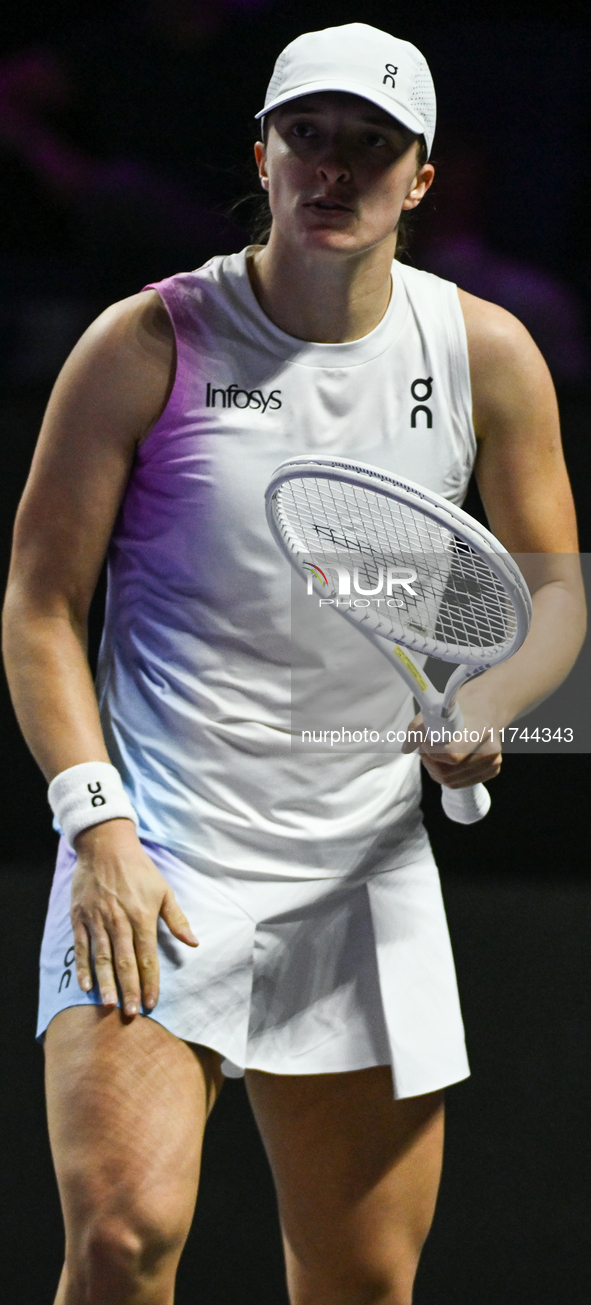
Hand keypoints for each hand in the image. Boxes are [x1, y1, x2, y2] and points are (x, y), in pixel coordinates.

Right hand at [71, 819, 197, 1016]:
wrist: (106, 845)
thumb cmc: (139, 869)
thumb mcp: (164, 890)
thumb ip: (177, 919)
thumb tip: (194, 942)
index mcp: (142, 917)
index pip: (147, 957)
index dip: (149, 982)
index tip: (151, 1004)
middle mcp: (119, 922)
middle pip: (125, 962)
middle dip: (128, 990)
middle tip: (130, 1015)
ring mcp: (97, 920)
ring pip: (102, 958)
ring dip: (106, 983)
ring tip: (109, 1006)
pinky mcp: (80, 917)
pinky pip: (81, 947)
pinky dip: (82, 967)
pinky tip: (85, 985)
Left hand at [402, 701, 502, 788]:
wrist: (484, 710)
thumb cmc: (459, 709)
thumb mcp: (435, 711)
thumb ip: (417, 729)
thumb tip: (405, 749)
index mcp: (481, 730)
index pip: (452, 755)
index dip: (431, 751)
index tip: (424, 742)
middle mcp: (491, 749)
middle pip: (448, 772)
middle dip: (429, 762)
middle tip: (425, 749)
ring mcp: (493, 763)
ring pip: (451, 781)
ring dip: (435, 770)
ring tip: (433, 754)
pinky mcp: (492, 771)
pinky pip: (459, 783)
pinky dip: (446, 775)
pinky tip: (445, 761)